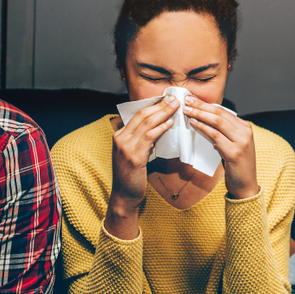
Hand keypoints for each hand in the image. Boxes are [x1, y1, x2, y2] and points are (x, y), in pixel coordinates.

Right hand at [109, 94, 180, 212]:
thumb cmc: (132, 176)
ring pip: (146, 123)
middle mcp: (120, 138)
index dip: (153, 105)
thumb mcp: (134, 153)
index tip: (166, 98)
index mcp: (119, 135)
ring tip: (175, 106)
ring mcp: (125, 147)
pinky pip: (149, 137)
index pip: (137, 114)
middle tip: (174, 98)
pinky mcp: (133, 157)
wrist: (124, 195)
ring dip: (163, 113)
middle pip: (142, 115)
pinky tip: (170, 123)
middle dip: (159, 105)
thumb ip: (142, 140)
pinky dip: (161, 128)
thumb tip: (159, 126)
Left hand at [182, 95, 259, 199]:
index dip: (207, 104)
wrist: (246, 185)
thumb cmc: (236, 165)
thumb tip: (204, 119)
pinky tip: (194, 123)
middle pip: (220, 114)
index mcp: (246, 128)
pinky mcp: (234, 152)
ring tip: (187, 110)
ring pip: (217, 122)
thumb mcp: (233, 144)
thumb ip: (224, 132)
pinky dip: (203, 128)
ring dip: (200, 114)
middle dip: (202, 105)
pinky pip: (215, 136)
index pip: (223, 111)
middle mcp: (245, 132)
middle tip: (187, 99)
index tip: (193, 99)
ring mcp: (241, 142)